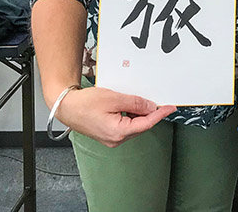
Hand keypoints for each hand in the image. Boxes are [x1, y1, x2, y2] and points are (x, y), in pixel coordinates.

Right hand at [54, 85, 176, 147]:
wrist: (66, 107)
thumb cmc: (84, 104)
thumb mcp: (113, 99)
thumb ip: (134, 103)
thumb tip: (150, 107)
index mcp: (118, 133)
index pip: (146, 123)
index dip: (160, 114)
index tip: (170, 108)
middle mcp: (115, 139)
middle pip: (140, 125)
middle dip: (147, 112)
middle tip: (151, 98)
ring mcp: (111, 138)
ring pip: (133, 125)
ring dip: (137, 112)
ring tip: (131, 99)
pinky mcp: (108, 134)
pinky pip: (125, 124)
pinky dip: (129, 115)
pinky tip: (125, 105)